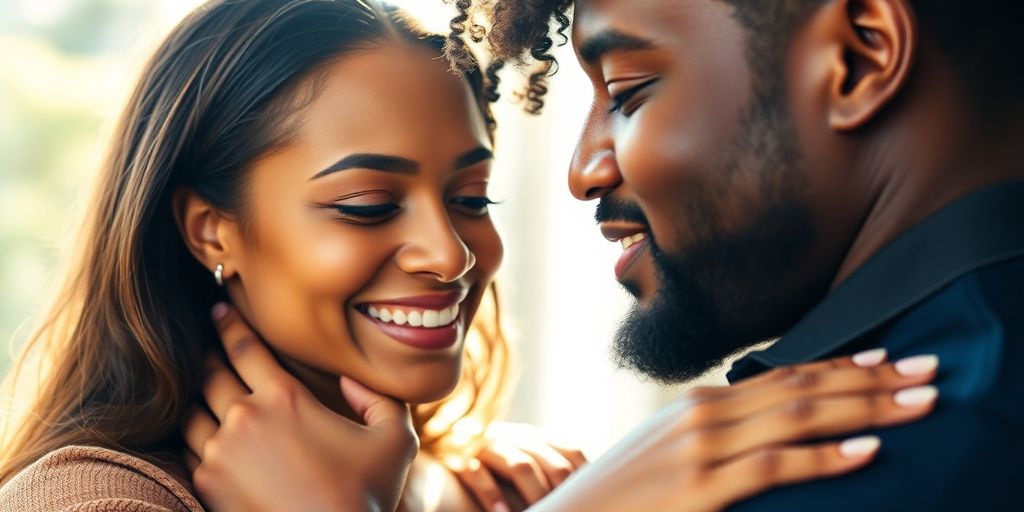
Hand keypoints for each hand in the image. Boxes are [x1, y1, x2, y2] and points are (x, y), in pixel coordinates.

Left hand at [183, 303, 417, 511]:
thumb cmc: (367, 496)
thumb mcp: (397, 439)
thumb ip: (380, 400)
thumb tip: (350, 382)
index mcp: (284, 398)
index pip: (243, 346)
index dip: (229, 321)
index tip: (219, 307)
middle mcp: (243, 419)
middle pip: (210, 373)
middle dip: (208, 355)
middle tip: (208, 345)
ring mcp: (219, 454)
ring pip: (192, 411)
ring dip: (196, 397)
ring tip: (202, 391)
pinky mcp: (207, 485)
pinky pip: (187, 449)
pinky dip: (192, 435)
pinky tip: (200, 432)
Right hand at [445, 423, 587, 511]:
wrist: (437, 448)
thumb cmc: (491, 469)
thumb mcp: (522, 463)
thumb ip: (547, 472)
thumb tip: (584, 496)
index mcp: (536, 439)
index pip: (572, 452)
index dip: (584, 476)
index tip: (591, 500)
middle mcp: (515, 437)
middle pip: (551, 461)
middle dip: (562, 489)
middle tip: (568, 510)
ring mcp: (488, 446)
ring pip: (520, 465)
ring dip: (535, 493)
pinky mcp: (459, 460)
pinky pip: (478, 474)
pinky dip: (492, 495)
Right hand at [532, 350, 939, 511]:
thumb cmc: (620, 496)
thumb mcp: (664, 452)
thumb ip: (710, 435)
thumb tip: (760, 429)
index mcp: (696, 404)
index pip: (782, 377)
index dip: (840, 368)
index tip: (887, 361)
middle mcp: (702, 414)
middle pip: (801, 388)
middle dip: (871, 380)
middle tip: (928, 371)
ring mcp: (700, 448)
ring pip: (798, 416)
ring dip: (866, 407)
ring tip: (917, 402)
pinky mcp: (700, 488)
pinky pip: (774, 466)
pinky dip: (825, 456)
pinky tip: (866, 450)